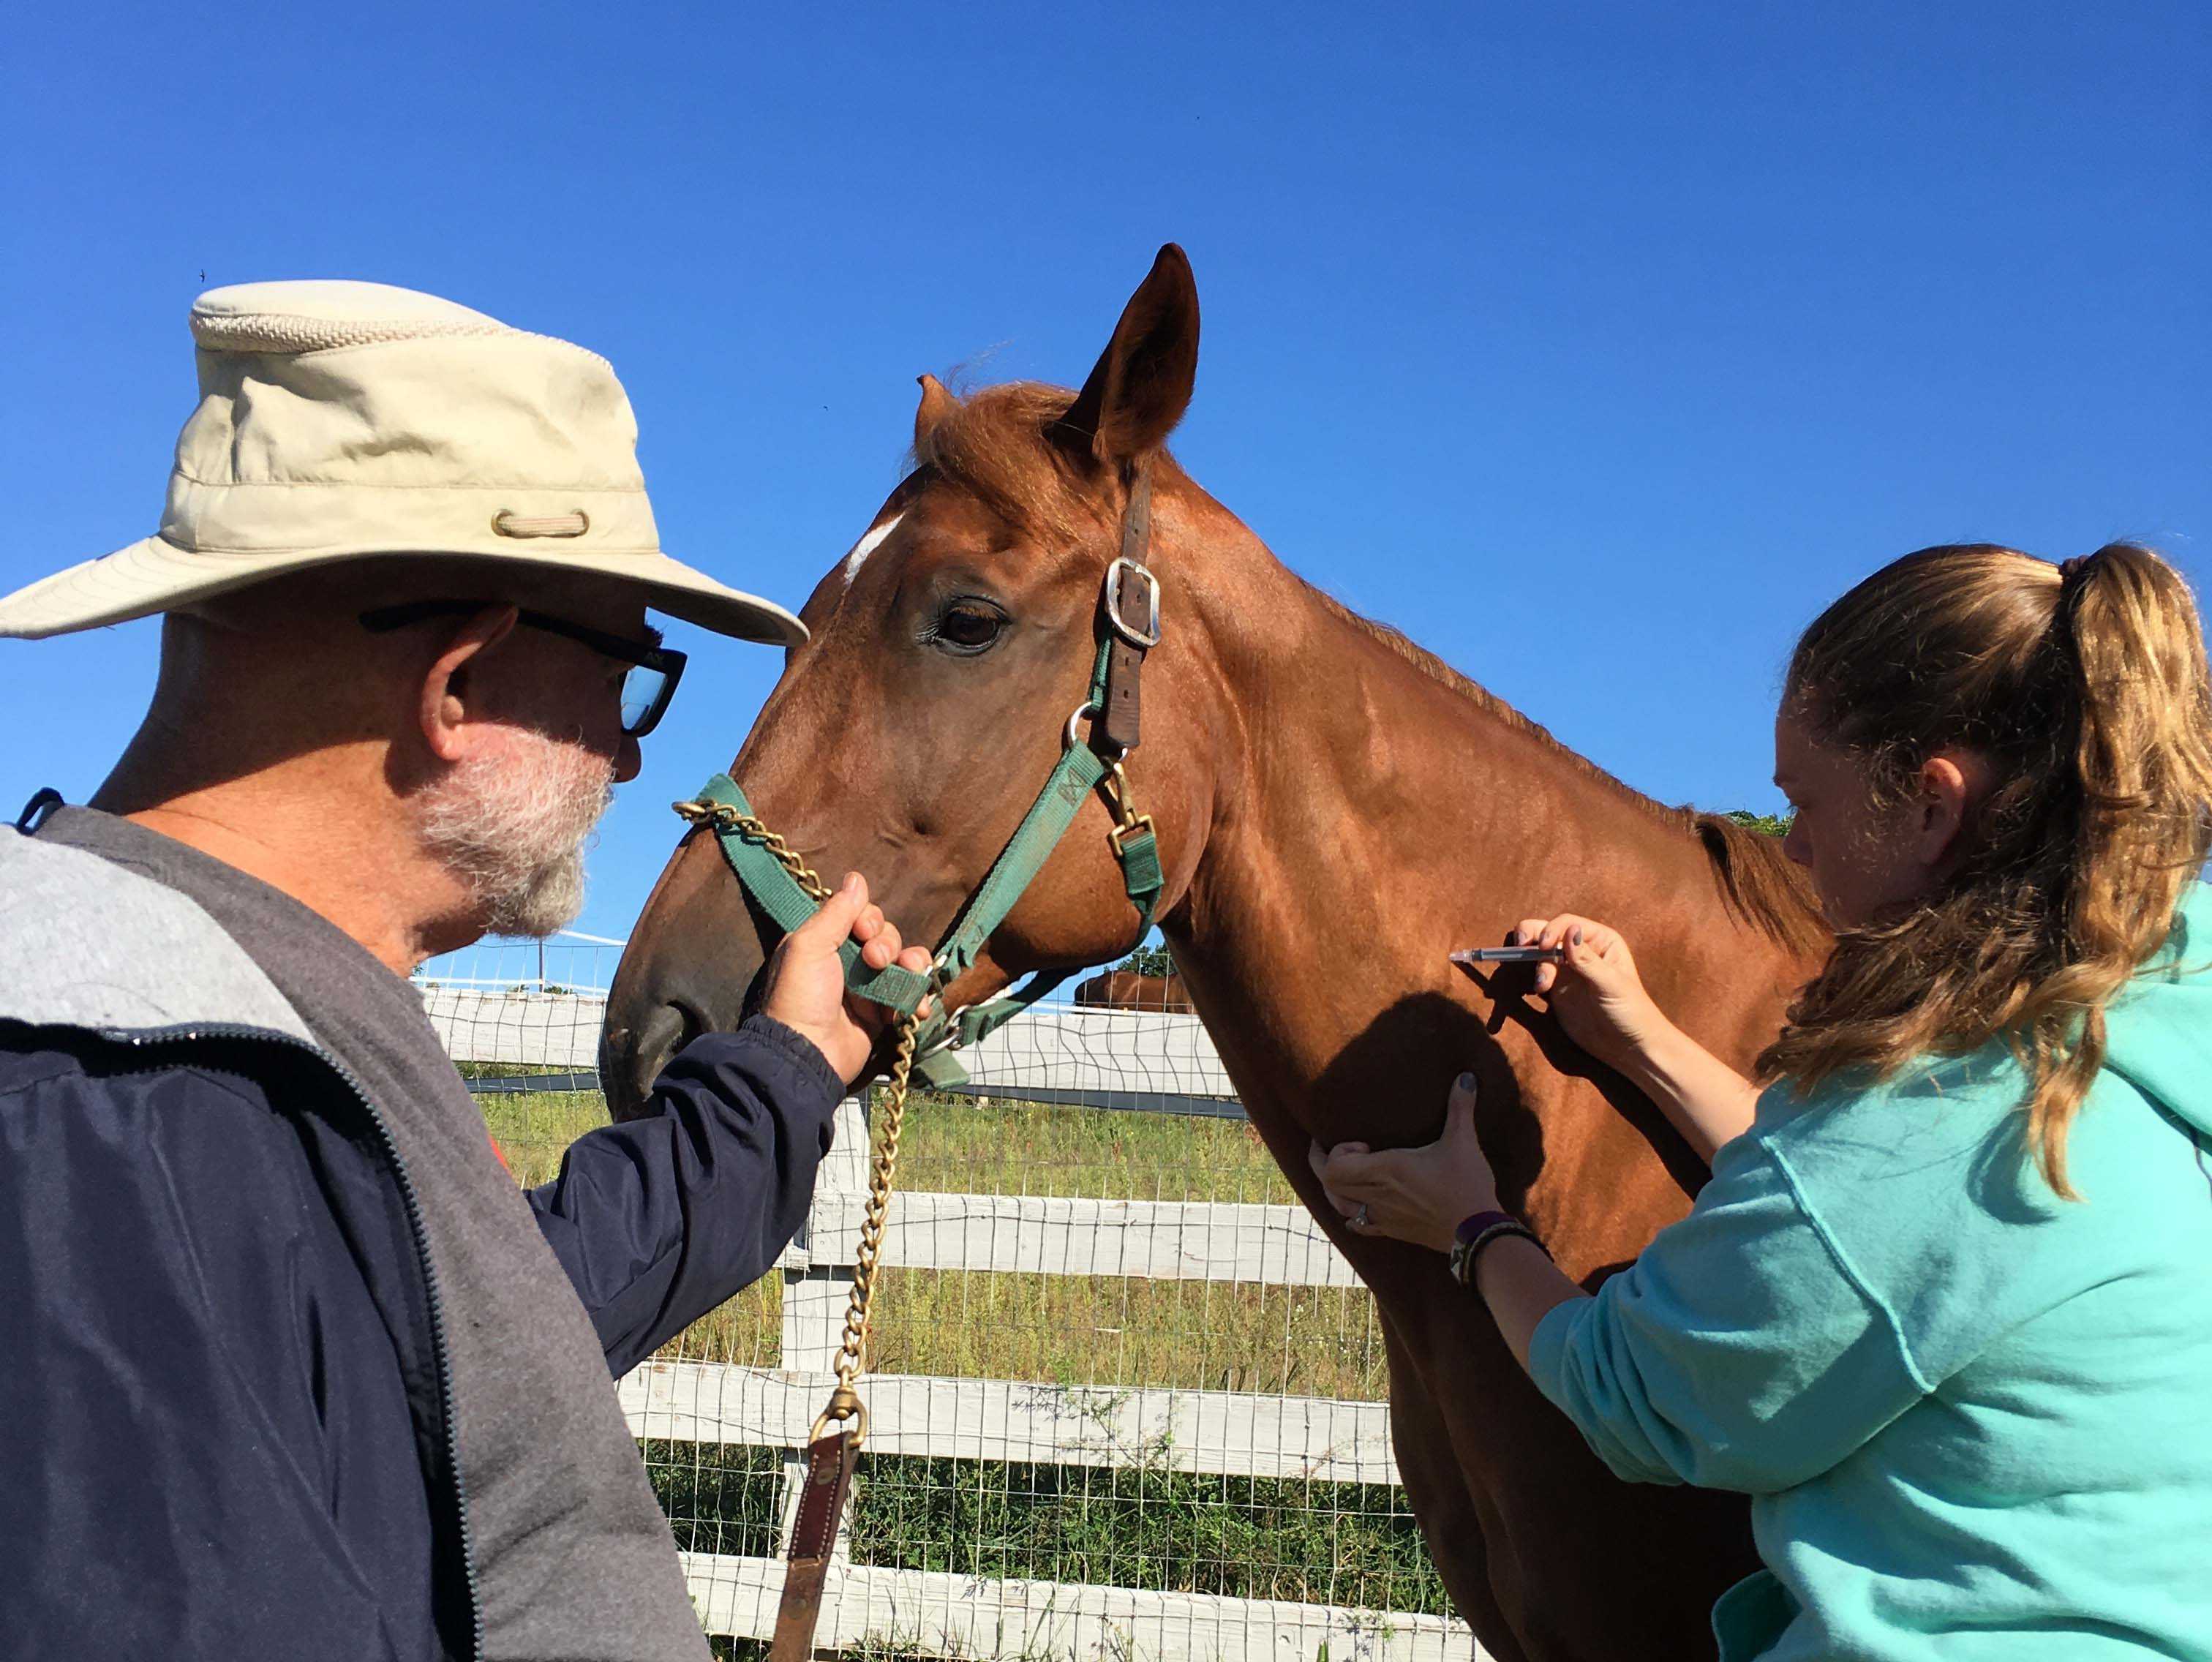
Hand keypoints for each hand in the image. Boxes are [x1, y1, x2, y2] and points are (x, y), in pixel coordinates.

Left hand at [757, 872, 932, 1085]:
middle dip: (889, 944)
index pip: (862, 916)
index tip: (863, 933)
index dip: (870, 920)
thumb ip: (836, 912)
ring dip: (912, 966)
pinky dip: (919, 998)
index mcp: (826, 943)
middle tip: (875, 962)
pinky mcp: (883, 1015)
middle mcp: (847, 963)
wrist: (807, 1054)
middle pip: (887, 937)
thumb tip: (856, 877)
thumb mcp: (809, 945)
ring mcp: (867, 990)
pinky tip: (917, 1007)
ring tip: (907, 978)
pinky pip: (911, 996)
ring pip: (905, 963)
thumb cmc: (801, 996)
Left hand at [1306, 1074, 1497, 1253]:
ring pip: (1338, 1206)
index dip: (1334, 1152)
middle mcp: (1376, 1195)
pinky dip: (1351, 1214)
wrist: (1477, 1232)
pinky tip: (1360, 1207)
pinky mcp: (1393, 1232)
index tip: (1360, 1143)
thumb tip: (1466, 1077)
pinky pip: (1358, 1227)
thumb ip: (1460, 1107)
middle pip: (1328, 1185)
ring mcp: (1382, 1217)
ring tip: (1343, 1174)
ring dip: (1334, 1189)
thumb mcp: (1462, 1142)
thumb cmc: (1466, 1185)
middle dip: (1323, 1164)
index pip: (1333, 1167)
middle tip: (1332, 1150)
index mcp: (1385, 1170)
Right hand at [1506, 912, 1667, 1071]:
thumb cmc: (1630, 1011)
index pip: (1567, 925)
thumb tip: (1570, 929)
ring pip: (1537, 955)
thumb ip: (1586, 958)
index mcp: (1599, 940)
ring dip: (1531, 965)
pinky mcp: (1555, 990)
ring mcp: (1565, 970)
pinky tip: (1532, 992)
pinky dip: (1526, 980)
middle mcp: (1580, 950)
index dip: (1551, 930)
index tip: (1543, 946)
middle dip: (1531, 937)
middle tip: (1520, 946)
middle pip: (1547, 933)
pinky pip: (1534, 977)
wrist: (1627, 1047)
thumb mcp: (1610, 983)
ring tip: (1541, 987)